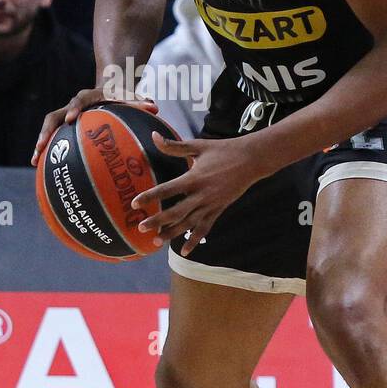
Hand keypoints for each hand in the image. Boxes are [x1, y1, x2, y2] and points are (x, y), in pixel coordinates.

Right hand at [31, 88, 158, 166]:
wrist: (107, 90)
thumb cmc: (121, 97)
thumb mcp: (131, 98)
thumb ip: (140, 102)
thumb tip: (155, 107)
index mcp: (87, 97)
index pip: (78, 100)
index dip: (74, 108)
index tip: (71, 118)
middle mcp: (72, 106)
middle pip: (53, 116)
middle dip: (47, 131)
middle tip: (42, 146)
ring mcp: (66, 116)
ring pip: (49, 128)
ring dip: (41, 143)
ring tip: (34, 161)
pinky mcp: (64, 127)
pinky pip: (54, 138)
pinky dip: (48, 152)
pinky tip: (43, 169)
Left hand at [131, 132, 263, 254]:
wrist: (252, 160)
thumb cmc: (223, 150)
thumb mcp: (198, 146)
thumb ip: (174, 146)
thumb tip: (153, 136)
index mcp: (194, 178)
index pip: (167, 189)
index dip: (150, 197)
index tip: (135, 204)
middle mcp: (201, 194)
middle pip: (176, 211)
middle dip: (158, 221)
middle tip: (141, 228)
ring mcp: (211, 204)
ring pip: (188, 223)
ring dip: (172, 233)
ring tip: (156, 242)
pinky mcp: (218, 210)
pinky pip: (205, 228)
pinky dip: (194, 240)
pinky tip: (185, 251)